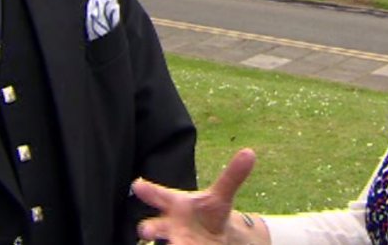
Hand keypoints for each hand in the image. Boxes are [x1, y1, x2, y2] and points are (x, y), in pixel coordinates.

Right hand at [133, 148, 257, 243]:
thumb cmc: (209, 211)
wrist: (213, 235)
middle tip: (145, 230)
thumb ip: (232, 176)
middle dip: (149, 228)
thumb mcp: (222, 195)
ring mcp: (176, 241)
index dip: (147, 190)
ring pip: (167, 244)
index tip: (137, 184)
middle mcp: (170, 224)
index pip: (160, 195)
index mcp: (176, 204)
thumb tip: (249, 152)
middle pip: (155, 226)